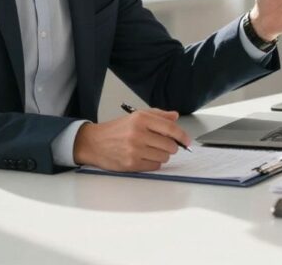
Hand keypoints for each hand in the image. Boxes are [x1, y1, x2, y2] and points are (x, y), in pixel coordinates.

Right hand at [73, 108, 190, 171]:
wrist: (94, 143)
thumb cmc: (116, 130)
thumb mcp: (136, 116)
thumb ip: (157, 115)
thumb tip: (175, 117)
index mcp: (141, 119)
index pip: (170, 128)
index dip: (182, 136)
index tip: (187, 141)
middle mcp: (138, 133)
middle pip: (170, 145)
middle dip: (171, 146)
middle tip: (164, 145)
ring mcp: (135, 150)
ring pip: (164, 157)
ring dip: (162, 155)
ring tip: (151, 150)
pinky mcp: (131, 164)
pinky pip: (155, 166)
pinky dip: (154, 163)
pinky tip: (145, 157)